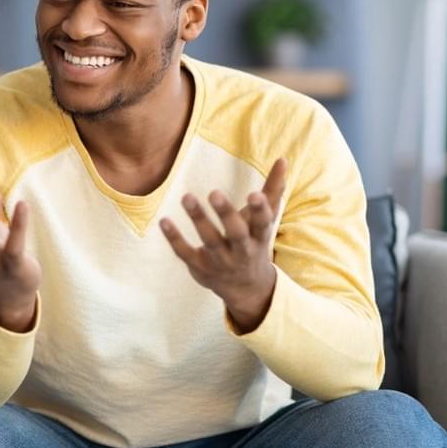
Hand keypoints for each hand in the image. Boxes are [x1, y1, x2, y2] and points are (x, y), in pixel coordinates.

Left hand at [159, 158, 288, 332]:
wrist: (247, 288)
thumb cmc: (254, 243)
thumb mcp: (265, 221)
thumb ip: (272, 190)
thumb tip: (283, 159)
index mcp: (259, 236)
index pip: (262, 223)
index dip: (259, 210)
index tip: (254, 194)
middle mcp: (241, 250)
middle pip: (235, 233)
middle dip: (226, 214)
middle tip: (214, 193)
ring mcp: (220, 261)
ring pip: (210, 240)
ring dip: (198, 219)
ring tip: (187, 197)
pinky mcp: (200, 267)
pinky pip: (186, 253)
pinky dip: (174, 238)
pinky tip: (164, 221)